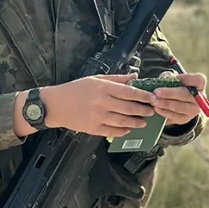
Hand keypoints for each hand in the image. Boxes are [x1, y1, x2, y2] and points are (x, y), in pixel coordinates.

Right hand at [16, 75, 156, 137]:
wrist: (55, 105)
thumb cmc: (75, 90)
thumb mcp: (95, 79)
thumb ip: (117, 79)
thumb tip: (135, 76)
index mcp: (102, 88)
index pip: (129, 92)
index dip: (143, 95)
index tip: (153, 97)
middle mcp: (101, 102)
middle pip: (129, 108)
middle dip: (143, 110)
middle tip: (152, 111)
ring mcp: (97, 117)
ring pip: (123, 121)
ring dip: (136, 122)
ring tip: (143, 122)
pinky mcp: (92, 128)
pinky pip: (112, 131)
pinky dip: (122, 131)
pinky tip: (128, 129)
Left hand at [151, 71, 206, 125]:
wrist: (175, 101)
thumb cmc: (174, 86)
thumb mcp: (172, 78)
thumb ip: (169, 76)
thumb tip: (164, 78)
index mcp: (199, 85)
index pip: (198, 80)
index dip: (186, 78)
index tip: (173, 78)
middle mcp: (199, 98)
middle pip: (186, 95)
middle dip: (170, 93)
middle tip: (156, 92)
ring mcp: (193, 110)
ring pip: (180, 107)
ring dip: (165, 104)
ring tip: (154, 101)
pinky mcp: (185, 119)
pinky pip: (175, 116)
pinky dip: (164, 112)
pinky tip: (156, 108)